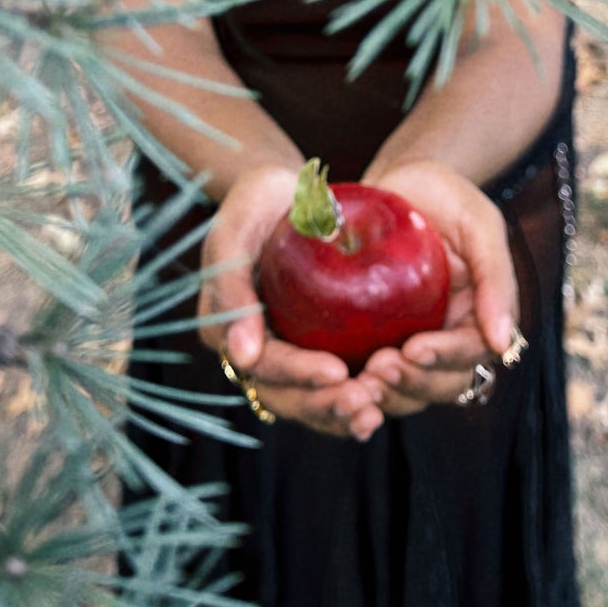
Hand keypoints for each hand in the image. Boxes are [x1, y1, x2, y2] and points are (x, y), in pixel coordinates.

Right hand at [198, 162, 386, 439]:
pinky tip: (383, 404)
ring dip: (340, 415)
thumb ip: (230, 285)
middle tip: (365, 404)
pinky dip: (354, 401)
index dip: (297, 374)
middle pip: (285, 396)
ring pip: (309, 402)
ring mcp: (284, 353)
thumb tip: (242, 357)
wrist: (289, 191)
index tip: (336, 372)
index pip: (262, 364)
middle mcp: (251, 350)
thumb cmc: (258, 200)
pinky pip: (331, 386)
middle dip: (324, 406)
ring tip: (375, 412)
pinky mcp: (313, 349)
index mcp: (224, 327)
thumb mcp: (236, 229)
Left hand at [356, 159, 517, 417]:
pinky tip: (338, 380)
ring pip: (411, 390)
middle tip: (378, 368)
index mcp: (479, 313)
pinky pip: (375, 376)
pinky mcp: (379, 339)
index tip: (413, 350)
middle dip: (414, 383)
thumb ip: (496, 277)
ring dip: (388, 393)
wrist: (395, 181)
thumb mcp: (478, 223)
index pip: (471, 352)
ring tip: (359, 380)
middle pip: (443, 383)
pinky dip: (362, 385)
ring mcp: (414, 339)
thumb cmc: (443, 194)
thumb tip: (504, 344)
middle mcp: (450, 335)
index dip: (445, 358)